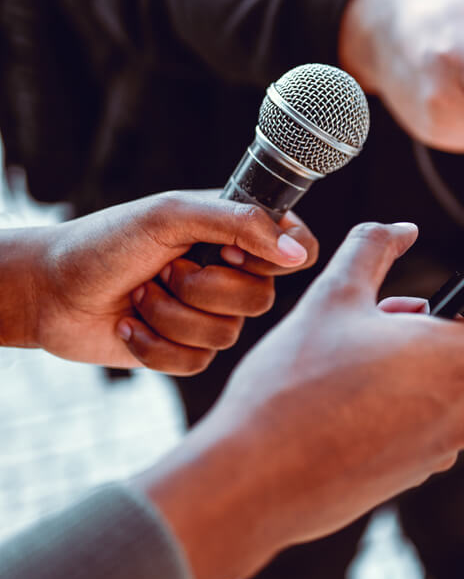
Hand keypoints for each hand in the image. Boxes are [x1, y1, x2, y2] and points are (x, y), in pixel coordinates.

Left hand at [5, 191, 316, 372]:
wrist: (49, 291)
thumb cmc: (105, 242)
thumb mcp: (172, 216)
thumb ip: (240, 223)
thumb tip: (299, 255)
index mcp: (238, 232)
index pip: (300, 248)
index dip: (273, 259)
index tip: (229, 253)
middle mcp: (231, 272)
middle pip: (262, 299)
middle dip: (203, 289)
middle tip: (166, 270)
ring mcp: (210, 313)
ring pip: (227, 334)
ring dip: (170, 316)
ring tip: (140, 295)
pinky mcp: (186, 350)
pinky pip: (198, 363)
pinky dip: (155, 345)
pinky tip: (130, 324)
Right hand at [135, 222, 463, 578]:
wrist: (254, 480)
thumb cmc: (295, 388)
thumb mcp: (334, 295)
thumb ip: (374, 247)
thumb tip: (401, 230)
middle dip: (435, 322)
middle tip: (380, 315)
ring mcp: (446, 446)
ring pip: (447, 384)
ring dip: (416, 361)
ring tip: (354, 356)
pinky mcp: (419, 472)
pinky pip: (426, 420)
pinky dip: (402, 400)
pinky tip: (348, 398)